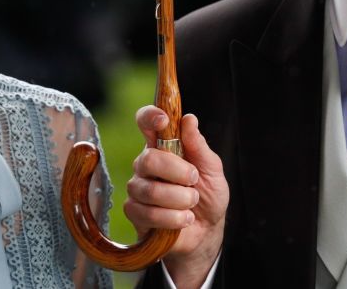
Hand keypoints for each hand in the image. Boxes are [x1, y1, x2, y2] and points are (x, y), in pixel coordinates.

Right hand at [124, 106, 227, 288]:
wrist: (207, 230)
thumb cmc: (208, 194)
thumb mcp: (212, 169)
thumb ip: (199, 146)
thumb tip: (189, 119)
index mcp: (163, 146)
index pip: (146, 122)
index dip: (150, 117)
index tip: (163, 121)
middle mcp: (146, 164)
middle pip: (148, 159)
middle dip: (177, 172)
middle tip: (194, 180)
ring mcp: (138, 188)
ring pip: (150, 191)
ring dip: (179, 199)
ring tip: (192, 203)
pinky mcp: (135, 213)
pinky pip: (147, 214)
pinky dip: (173, 218)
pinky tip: (184, 219)